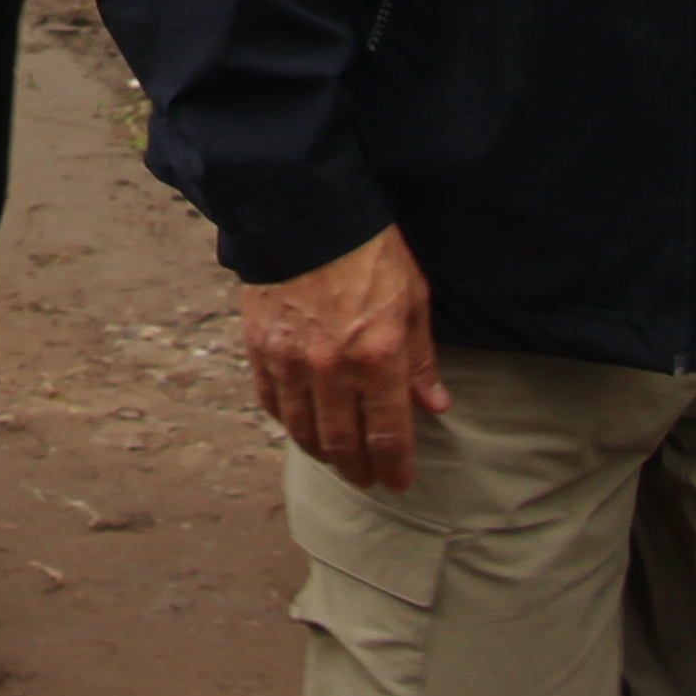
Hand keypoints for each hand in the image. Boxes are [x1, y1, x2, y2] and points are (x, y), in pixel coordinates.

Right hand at [243, 225, 451, 491]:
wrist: (305, 212)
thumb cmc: (368, 251)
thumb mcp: (412, 298)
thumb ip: (421, 358)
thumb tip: (434, 405)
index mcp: (378, 358)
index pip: (388, 436)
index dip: (395, 468)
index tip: (399, 483)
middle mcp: (333, 369)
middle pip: (343, 445)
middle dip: (359, 470)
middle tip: (368, 479)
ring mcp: (292, 361)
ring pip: (304, 431)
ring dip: (323, 453)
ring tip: (336, 458)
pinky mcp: (261, 348)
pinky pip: (272, 402)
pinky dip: (288, 421)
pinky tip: (301, 424)